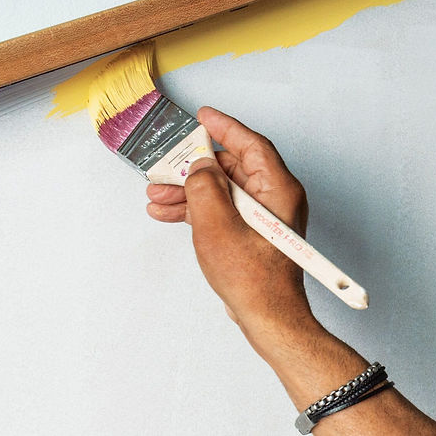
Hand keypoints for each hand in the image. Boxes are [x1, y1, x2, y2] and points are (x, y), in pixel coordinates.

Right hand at [146, 106, 315, 339]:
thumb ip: (204, 188)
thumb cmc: (253, 279)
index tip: (204, 116)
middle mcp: (274, 199)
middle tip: (167, 164)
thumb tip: (200, 167)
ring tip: (157, 195)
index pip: (250, 145)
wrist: (266, 318)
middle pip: (231, 168)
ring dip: (188, 191)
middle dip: (194, 168)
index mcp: (278, 189)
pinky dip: (197, 210)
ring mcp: (263, 217)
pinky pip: (222, 210)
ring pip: (221, 191)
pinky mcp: (252, 234)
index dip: (225, 128)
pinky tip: (168, 212)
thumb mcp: (217, 226)